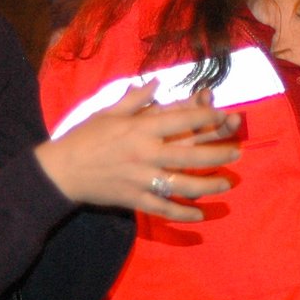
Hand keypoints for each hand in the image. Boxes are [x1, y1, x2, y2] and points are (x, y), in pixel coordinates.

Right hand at [35, 82, 241, 222]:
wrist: (61, 170)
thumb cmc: (85, 137)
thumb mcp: (108, 111)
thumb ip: (136, 98)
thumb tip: (157, 83)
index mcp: (140, 128)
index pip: (180, 120)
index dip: (206, 116)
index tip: (224, 115)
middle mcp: (145, 153)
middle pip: (189, 154)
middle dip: (217, 154)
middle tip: (238, 153)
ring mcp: (141, 179)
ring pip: (182, 184)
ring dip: (208, 185)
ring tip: (227, 184)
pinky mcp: (134, 199)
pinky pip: (163, 209)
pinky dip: (182, 213)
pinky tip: (200, 216)